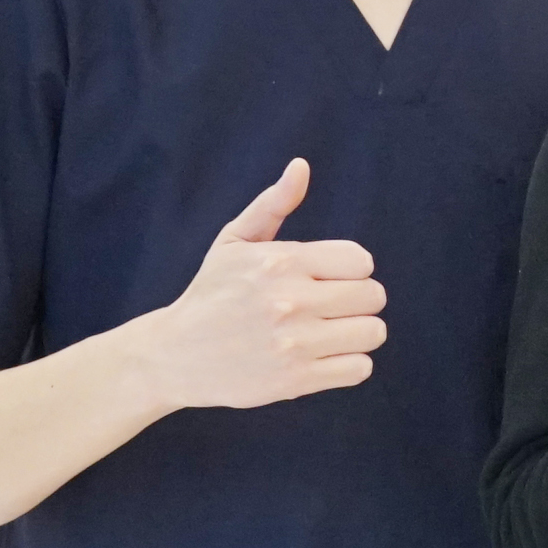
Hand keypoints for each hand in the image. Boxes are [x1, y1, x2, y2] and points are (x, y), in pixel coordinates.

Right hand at [134, 157, 387, 408]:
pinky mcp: (296, 381)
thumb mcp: (234, 243)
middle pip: (374, 297)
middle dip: (358, 301)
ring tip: (329, 332)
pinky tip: (322, 357)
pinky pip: (360, 369)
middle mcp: (290, 301)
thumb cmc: (211, 293)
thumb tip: (301, 166)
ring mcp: (294, 344)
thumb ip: (273, 204)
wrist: (173, 355)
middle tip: (330, 308)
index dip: (351, 270)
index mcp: (280, 262)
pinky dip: (348, 364)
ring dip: (357, 333)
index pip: (362, 261)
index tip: (329, 279)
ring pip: (373, 333)